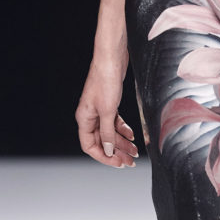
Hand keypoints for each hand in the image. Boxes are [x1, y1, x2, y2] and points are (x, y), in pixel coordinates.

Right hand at [75, 48, 138, 167]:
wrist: (112, 56)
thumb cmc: (106, 79)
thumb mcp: (108, 110)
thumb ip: (107, 132)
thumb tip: (108, 150)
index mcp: (84, 118)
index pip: (90, 146)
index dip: (104, 157)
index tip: (119, 163)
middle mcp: (90, 115)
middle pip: (101, 140)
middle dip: (116, 152)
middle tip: (131, 161)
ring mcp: (100, 108)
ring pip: (110, 132)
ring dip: (122, 142)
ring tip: (135, 150)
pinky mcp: (109, 102)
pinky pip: (114, 121)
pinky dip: (123, 129)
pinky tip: (132, 134)